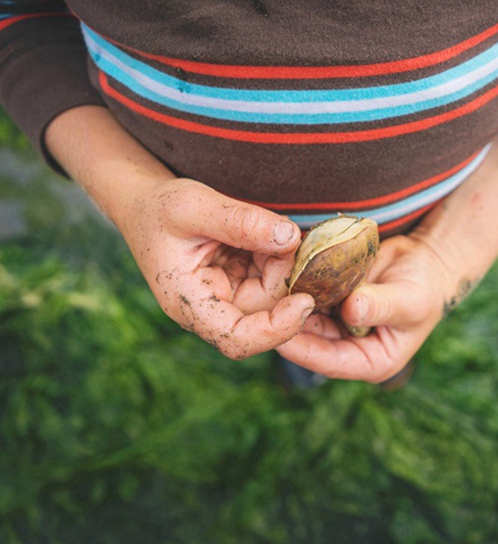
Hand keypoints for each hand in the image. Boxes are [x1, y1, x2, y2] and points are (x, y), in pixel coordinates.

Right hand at [118, 177, 315, 358]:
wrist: (144, 203)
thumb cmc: (159, 208)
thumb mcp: (193, 206)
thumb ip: (240, 221)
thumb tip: (289, 237)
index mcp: (189, 305)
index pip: (238, 340)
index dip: (277, 330)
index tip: (306, 301)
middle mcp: (211, 309)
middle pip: (266, 310)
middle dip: (282, 271)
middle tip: (286, 231)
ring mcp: (228, 297)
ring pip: (274, 292)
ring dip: (282, 259)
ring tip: (268, 225)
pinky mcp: (240, 282)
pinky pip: (271, 276)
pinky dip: (277, 253)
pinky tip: (266, 231)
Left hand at [276, 233, 469, 382]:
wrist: (426, 259)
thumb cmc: (426, 286)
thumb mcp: (409, 299)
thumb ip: (381, 305)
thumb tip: (352, 309)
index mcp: (371, 361)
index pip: (330, 362)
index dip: (304, 351)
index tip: (280, 338)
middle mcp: (349, 346)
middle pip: (312, 341)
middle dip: (289, 324)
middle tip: (263, 310)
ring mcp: (337, 323)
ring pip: (305, 317)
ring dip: (288, 303)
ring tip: (265, 290)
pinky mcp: (330, 299)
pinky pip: (308, 294)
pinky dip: (297, 284)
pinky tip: (279, 272)